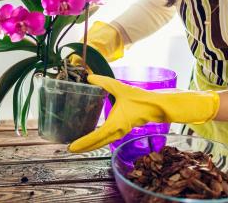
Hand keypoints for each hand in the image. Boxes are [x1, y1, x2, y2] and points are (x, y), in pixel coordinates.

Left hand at [69, 74, 219, 152]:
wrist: (156, 106)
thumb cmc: (140, 98)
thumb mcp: (119, 88)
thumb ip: (104, 82)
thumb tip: (89, 77)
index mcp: (114, 125)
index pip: (95, 137)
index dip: (82, 143)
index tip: (71, 147)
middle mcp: (116, 132)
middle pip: (97, 144)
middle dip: (84, 147)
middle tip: (70, 149)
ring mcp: (120, 132)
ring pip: (102, 143)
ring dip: (91, 145)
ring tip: (79, 146)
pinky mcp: (122, 130)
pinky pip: (107, 138)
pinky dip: (98, 141)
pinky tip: (94, 137)